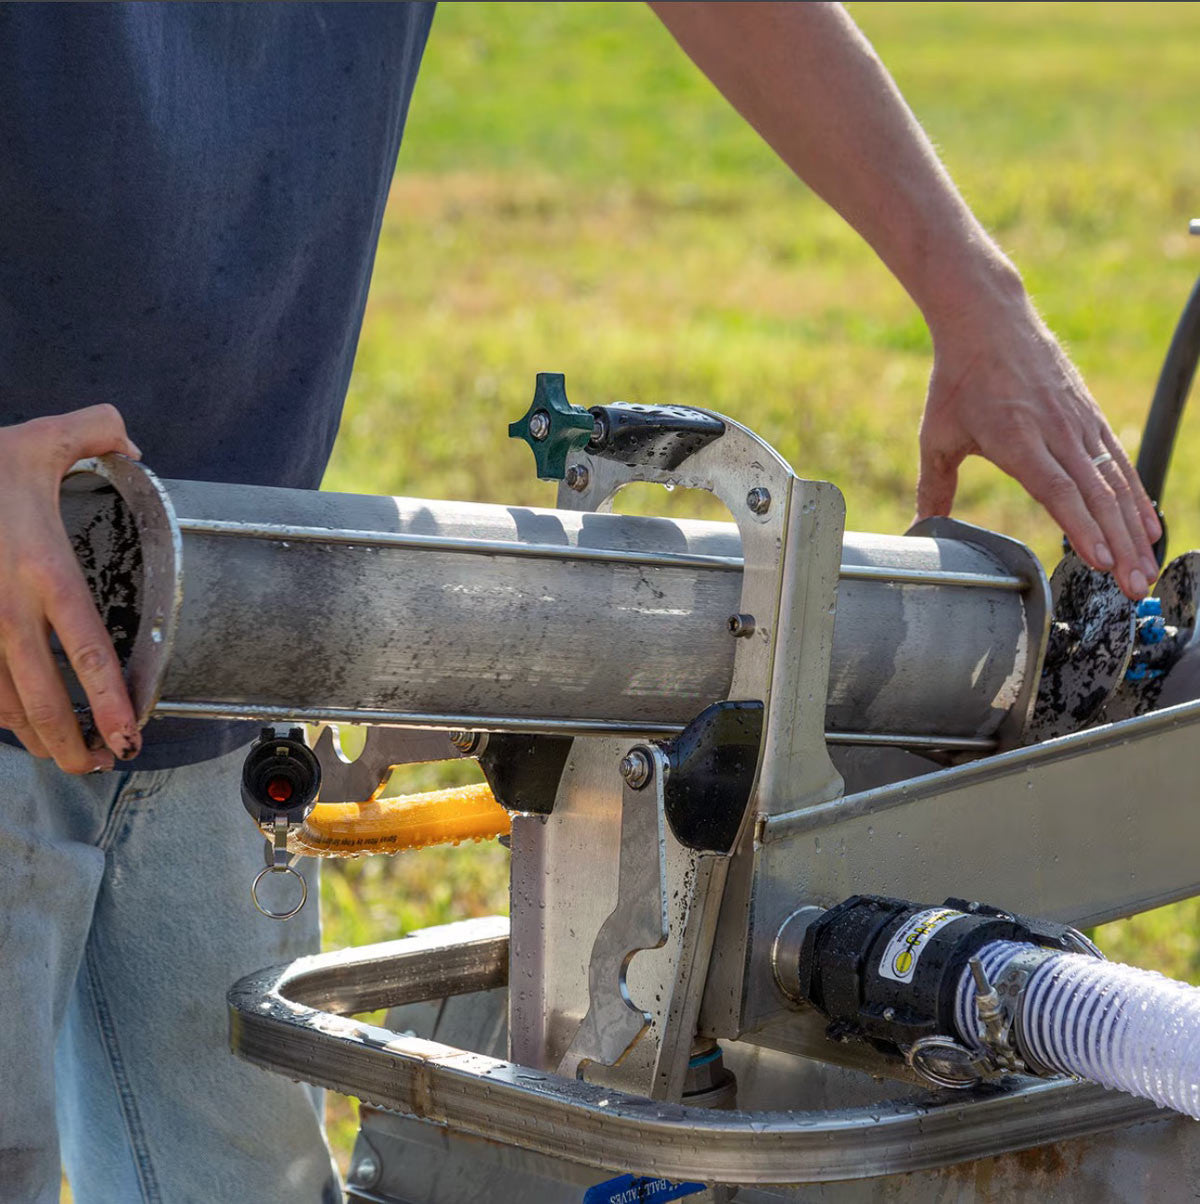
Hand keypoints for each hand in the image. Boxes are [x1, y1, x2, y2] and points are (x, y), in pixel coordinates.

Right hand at [0, 405, 142, 771]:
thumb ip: (96, 429)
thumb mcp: (37, 436)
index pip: (85, 646)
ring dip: (35, 737)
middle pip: (41, 694)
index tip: (132, 732)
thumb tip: (133, 440)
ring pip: (1, 702)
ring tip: (68, 759)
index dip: (109, 697)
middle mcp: (4, 608)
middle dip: (72, 739)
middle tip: (103, 764)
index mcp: (42, 569)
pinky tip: (18, 727)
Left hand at [916, 294, 1160, 598]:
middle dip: (1118, 546)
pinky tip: (1147, 529)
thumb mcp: (937, 436)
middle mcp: (1056, 431)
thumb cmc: (957, 380)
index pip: (1058, 490)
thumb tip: (918, 528)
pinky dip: (1136, 498)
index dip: (1081, 527)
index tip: (1100, 561)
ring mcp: (1079, 423)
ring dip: (1133, 531)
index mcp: (1017, 438)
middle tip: (1133, 588)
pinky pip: (1119, 464)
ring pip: (1115, 484)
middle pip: (1095, 497)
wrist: (988, 319)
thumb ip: (934, 487)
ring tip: (1144, 570)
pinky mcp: (1090, 417)